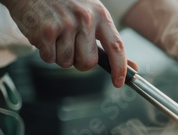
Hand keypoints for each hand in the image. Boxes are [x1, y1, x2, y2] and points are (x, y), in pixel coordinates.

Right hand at [0, 0, 126, 87]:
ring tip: (56, 37)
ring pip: (67, 62)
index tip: (119, 82)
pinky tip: (45, 36)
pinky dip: (46, 52)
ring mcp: (65, 24)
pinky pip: (49, 58)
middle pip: (88, 62)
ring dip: (60, 56)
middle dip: (80, 63)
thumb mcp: (92, 15)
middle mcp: (85, 19)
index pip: (117, 47)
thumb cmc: (65, 5)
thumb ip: (109, 42)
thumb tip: (132, 67)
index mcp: (100, 15)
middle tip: (71, 48)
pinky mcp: (46, 30)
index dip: (120, 68)